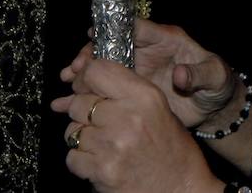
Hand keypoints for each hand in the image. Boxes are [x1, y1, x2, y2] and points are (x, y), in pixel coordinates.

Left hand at [51, 57, 222, 192]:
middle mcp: (127, 117)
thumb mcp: (158, 108)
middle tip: (97, 121)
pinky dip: (81, 159)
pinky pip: (72, 157)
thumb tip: (84, 77)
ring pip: (72, 131)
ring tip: (103, 143)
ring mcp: (112, 145)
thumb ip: (126, 90)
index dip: (85, 76)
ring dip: (82, 136)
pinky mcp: (101, 171)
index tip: (84, 83)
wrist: (179, 188)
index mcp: (145, 96)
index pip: (97, 71)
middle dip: (83, 111)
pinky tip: (100, 160)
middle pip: (79, 102)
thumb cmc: (171, 149)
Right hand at [61, 19, 236, 130]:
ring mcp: (136, 69)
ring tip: (68, 80)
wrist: (213, 105)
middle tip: (76, 67)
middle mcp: (146, 50)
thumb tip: (180, 74)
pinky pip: (103, 87)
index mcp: (165, 39)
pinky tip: (67, 99)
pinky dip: (86, 91)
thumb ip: (199, 74)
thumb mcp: (214, 76)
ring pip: (103, 65)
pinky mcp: (129, 89)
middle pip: (112, 44)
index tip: (91, 35)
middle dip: (92, 53)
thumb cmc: (216, 83)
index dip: (113, 28)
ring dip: (84, 71)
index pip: (136, 27)